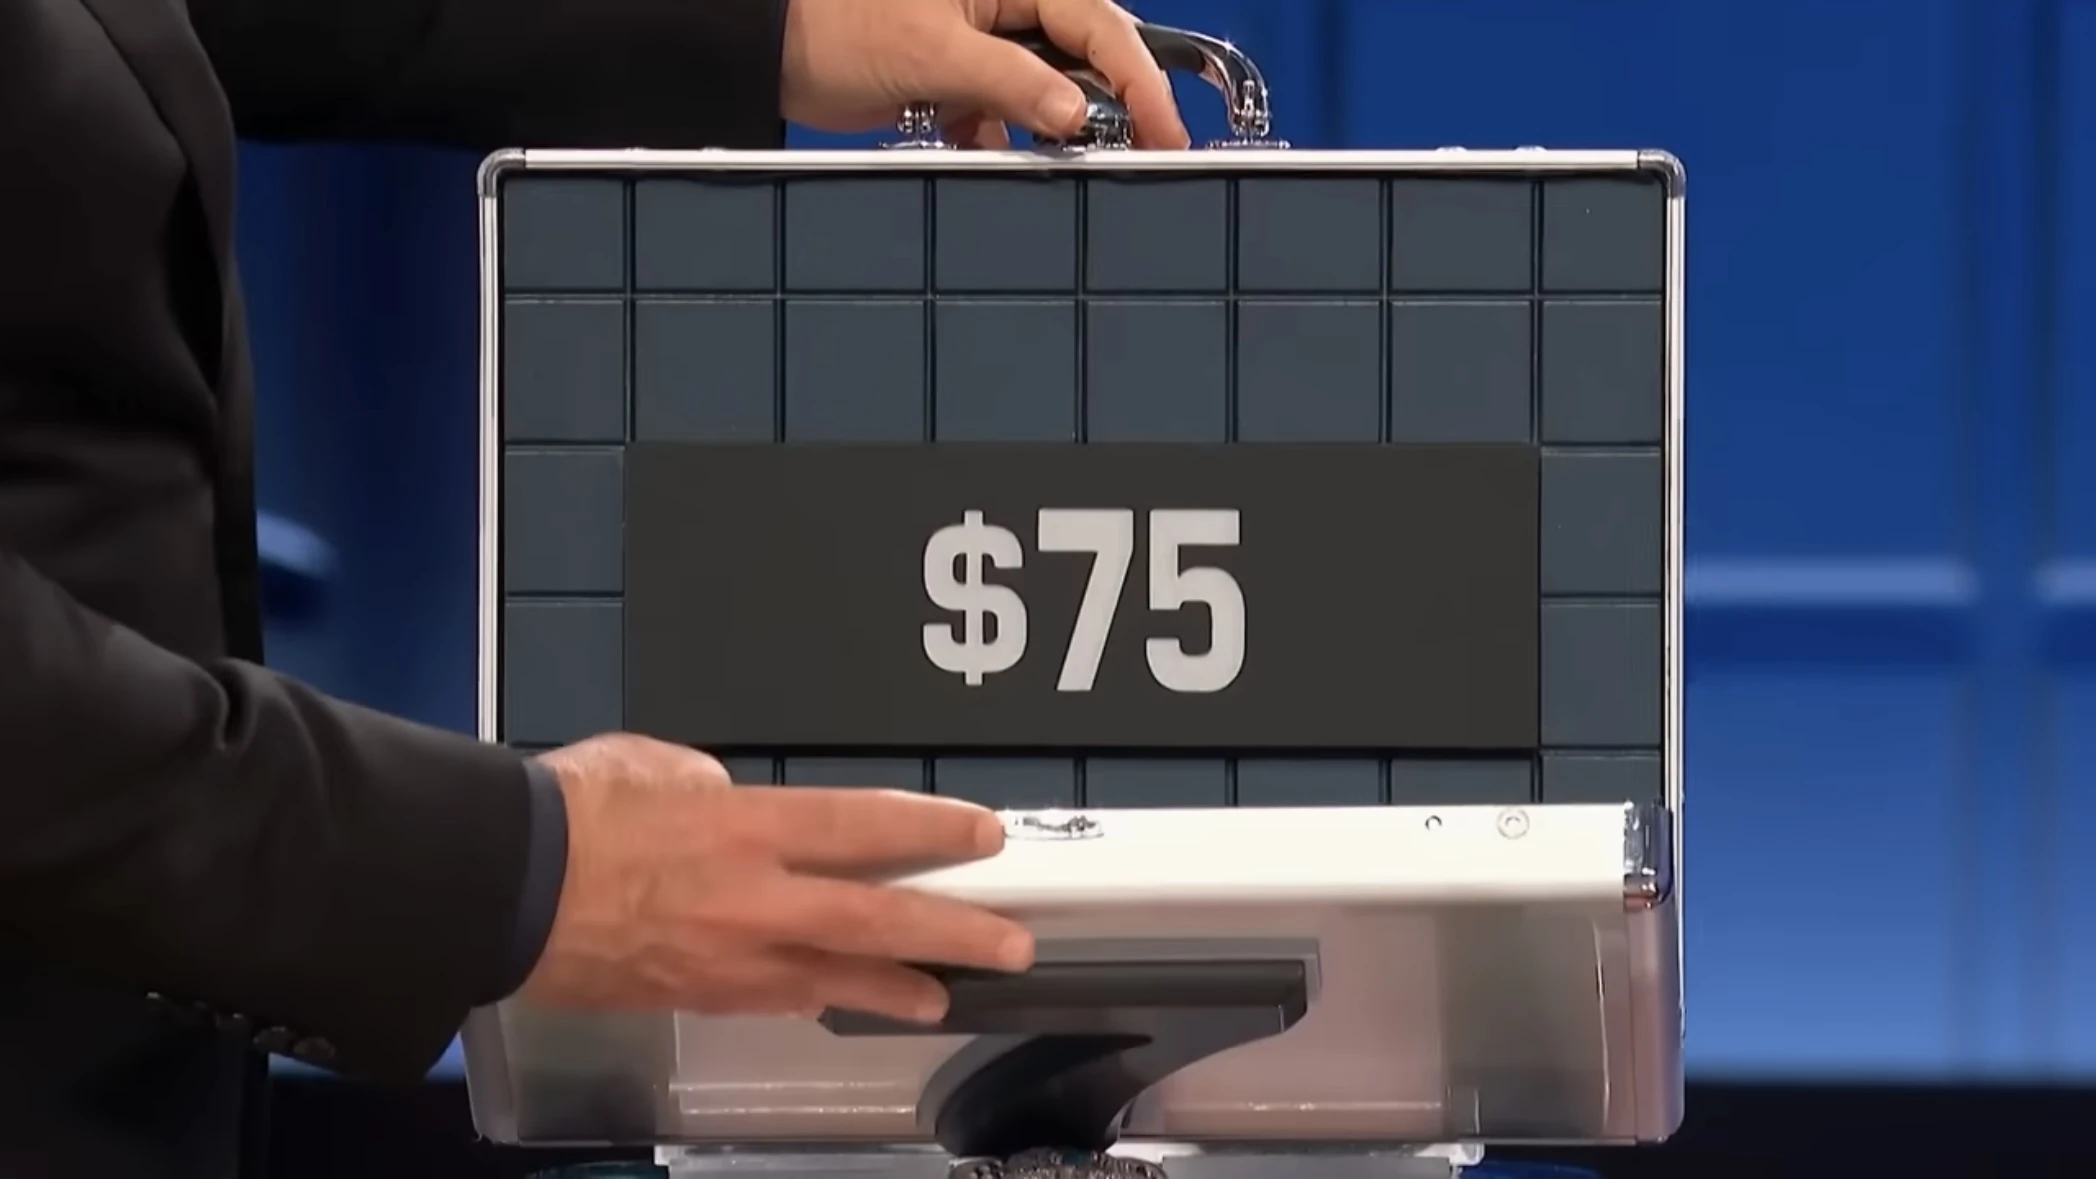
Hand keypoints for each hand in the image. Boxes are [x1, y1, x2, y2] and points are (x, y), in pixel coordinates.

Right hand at [521, 733, 1033, 1023]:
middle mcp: (754, 897)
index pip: (864, 825)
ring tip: (945, 994)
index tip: (985, 835)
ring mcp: (730, 956)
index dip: (933, 830)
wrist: (503, 888)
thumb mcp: (656, 764)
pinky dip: (818, 996)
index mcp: (747, 825)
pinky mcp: (697, 996)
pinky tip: (845, 1000)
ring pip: (835, 975)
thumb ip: (716, 786)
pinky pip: (775, 998)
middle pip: (876, 916)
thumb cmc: (571, 811)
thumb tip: (736, 802)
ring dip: (898, 984)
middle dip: (953, 930)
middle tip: (1012, 942)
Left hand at [780, 0, 1191, 148]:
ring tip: (1083, 167)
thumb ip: (1011, 82)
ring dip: (1058, 127)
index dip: (1139, 80)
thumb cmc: (833, 27)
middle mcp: (1005, 1)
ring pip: (1048, 86)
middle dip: (1114, 105)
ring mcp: (983, 39)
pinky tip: (1001, 156)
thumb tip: (1075, 114)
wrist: (769, 51)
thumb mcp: (931, 54)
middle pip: (1086, 52)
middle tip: (1149, 156)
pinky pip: (1006, 109)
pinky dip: (1007, 138)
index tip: (1166, 132)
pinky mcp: (959, 75)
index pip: (1098, 25)